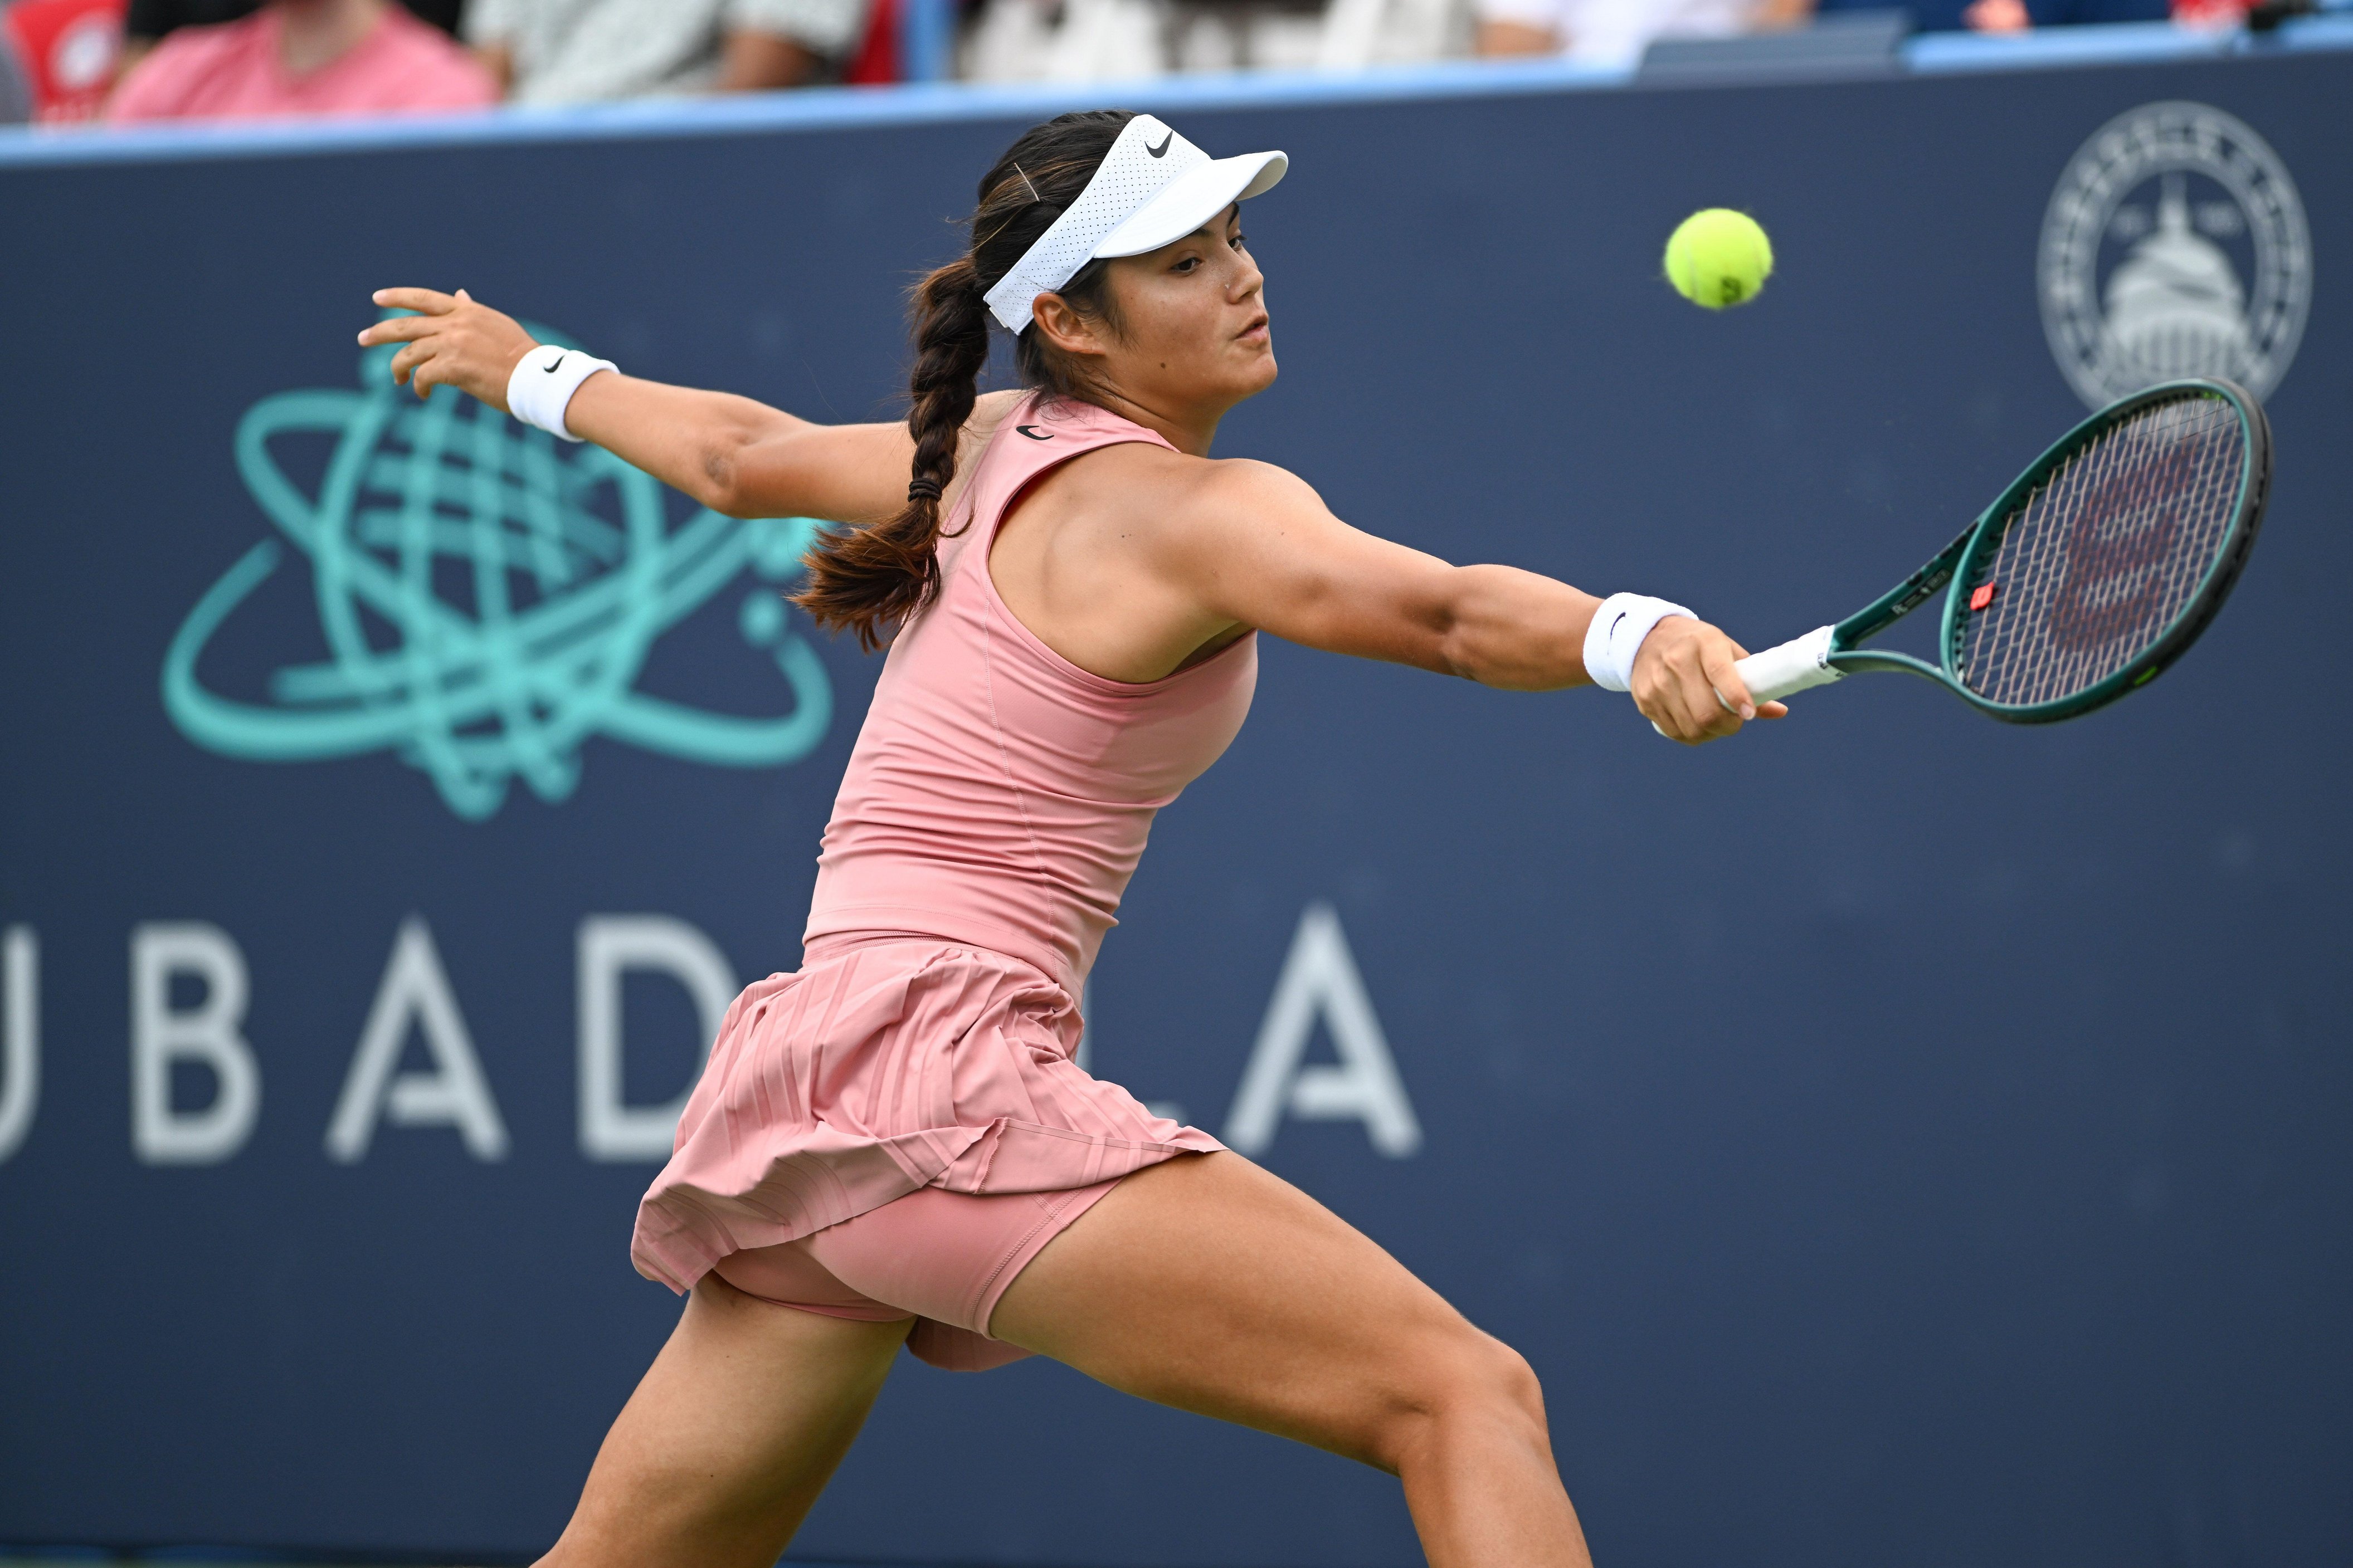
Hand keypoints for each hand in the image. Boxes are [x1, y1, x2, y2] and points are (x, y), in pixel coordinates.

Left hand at [357, 288, 537, 409]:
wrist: (537, 377)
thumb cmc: (521, 356)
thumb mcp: (495, 324)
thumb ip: (471, 311)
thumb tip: (460, 295)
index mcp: (466, 311)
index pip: (424, 298)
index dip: (398, 296)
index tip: (377, 298)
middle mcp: (456, 323)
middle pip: (406, 325)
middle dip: (380, 332)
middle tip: (362, 338)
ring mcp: (453, 344)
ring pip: (409, 353)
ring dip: (398, 367)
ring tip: (396, 379)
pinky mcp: (453, 367)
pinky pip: (423, 376)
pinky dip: (418, 386)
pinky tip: (422, 394)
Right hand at [1630, 616, 1788, 743]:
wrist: (1647, 637)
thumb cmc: (1696, 645)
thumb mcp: (1724, 650)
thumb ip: (1749, 680)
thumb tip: (1779, 711)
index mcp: (1703, 643)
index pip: (1720, 674)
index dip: (1737, 698)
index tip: (1748, 714)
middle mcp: (1676, 662)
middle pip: (1706, 712)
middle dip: (1728, 726)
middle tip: (1735, 722)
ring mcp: (1657, 683)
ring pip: (1690, 728)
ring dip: (1710, 733)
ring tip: (1716, 724)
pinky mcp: (1645, 700)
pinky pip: (1673, 732)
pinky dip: (1691, 735)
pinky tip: (1697, 724)